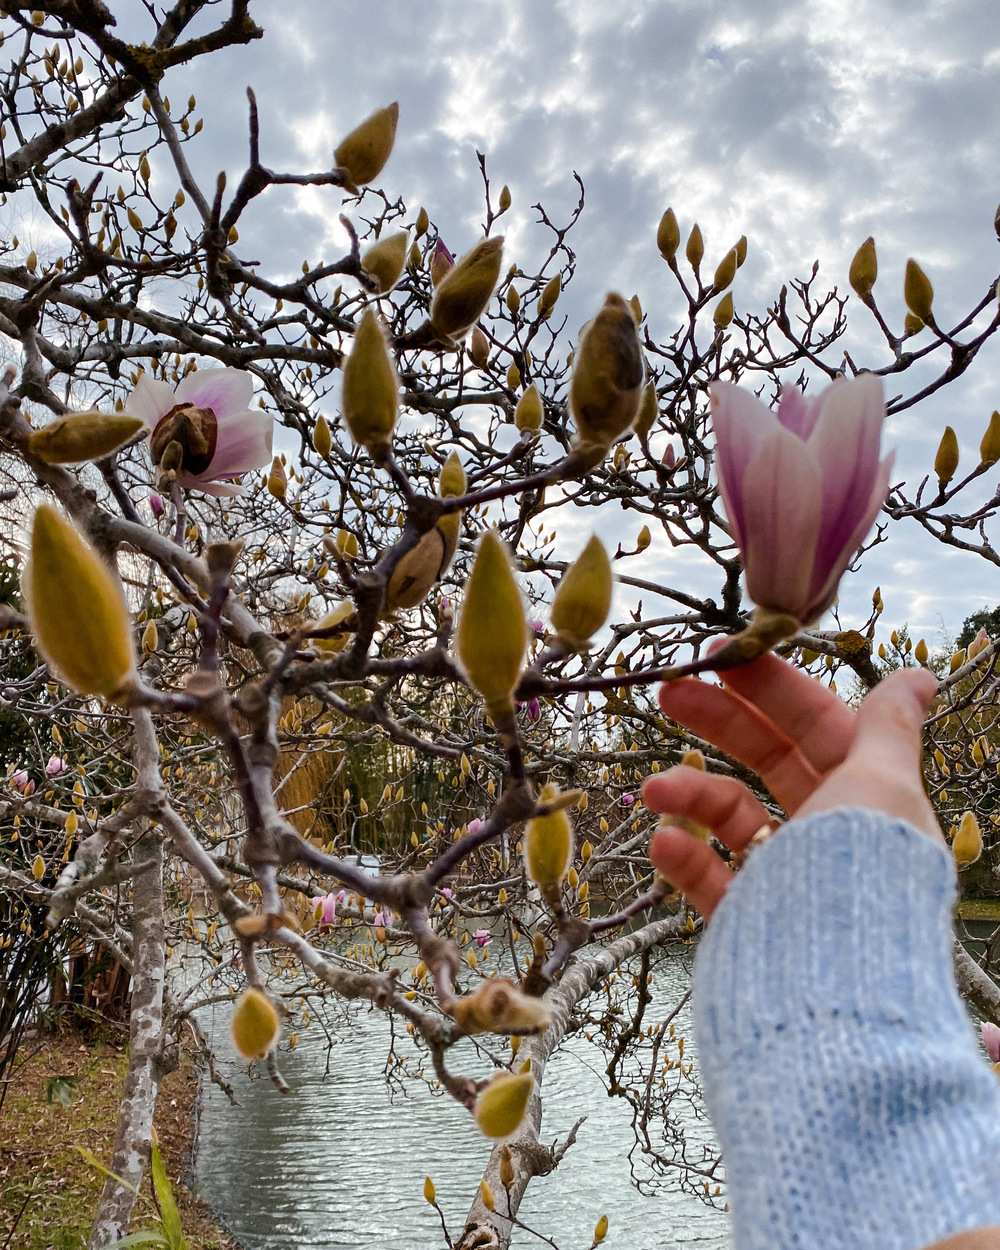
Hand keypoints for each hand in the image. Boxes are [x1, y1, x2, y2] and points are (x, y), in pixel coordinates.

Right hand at [644, 646, 941, 920]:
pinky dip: (687, 858)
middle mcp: (831, 832)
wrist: (829, 984)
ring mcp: (789, 875)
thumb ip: (890, 726)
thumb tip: (921, 676)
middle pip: (769, 760)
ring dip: (690, 794)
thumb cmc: (860, 868)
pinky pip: (713, 878)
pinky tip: (664, 844)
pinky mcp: (753, 919)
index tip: (722, 655)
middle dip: (720, 722)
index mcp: (869, 793)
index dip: (771, 686)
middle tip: (670, 690)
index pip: (817, 723)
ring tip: (654, 788)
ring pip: (733, 816)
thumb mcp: (881, 782)